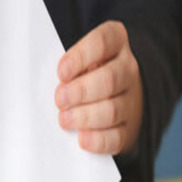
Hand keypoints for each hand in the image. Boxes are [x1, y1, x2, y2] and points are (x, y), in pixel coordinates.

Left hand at [55, 20, 143, 154]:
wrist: (115, 94)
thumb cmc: (87, 71)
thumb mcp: (80, 56)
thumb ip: (67, 65)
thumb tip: (50, 84)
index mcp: (115, 42)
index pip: (103, 42)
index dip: (81, 57)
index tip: (61, 72)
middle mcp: (127, 69)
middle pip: (109, 79)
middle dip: (80, 91)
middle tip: (60, 99)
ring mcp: (131, 99)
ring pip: (112, 110)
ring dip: (85, 116)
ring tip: (64, 119)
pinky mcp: (128, 128)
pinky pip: (117, 136)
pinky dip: (98, 140)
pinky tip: (82, 139)